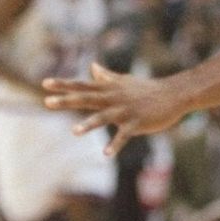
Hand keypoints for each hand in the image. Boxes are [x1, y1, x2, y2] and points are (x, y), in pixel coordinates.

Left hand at [42, 62, 187, 156]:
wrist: (174, 94)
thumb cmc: (146, 88)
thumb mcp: (123, 80)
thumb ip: (106, 76)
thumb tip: (93, 66)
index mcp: (108, 89)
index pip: (82, 85)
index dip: (63, 85)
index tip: (45, 83)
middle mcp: (113, 98)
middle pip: (86, 99)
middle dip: (67, 101)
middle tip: (47, 102)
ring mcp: (125, 111)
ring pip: (103, 117)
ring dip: (89, 124)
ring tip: (74, 132)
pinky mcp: (137, 123)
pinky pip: (123, 136)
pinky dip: (115, 145)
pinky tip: (105, 154)